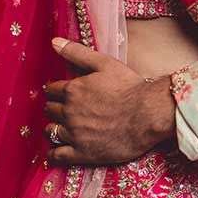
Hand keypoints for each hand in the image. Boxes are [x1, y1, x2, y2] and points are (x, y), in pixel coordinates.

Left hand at [43, 38, 174, 165]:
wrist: (148, 114)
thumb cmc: (129, 86)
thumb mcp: (104, 63)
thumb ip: (77, 52)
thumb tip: (54, 42)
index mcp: (73, 90)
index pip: (52, 89)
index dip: (56, 90)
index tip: (61, 92)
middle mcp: (69, 112)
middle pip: (50, 110)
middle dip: (55, 107)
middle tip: (64, 108)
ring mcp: (74, 134)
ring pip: (50, 131)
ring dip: (53, 127)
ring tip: (61, 126)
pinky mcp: (82, 153)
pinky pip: (57, 155)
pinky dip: (53, 154)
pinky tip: (56, 151)